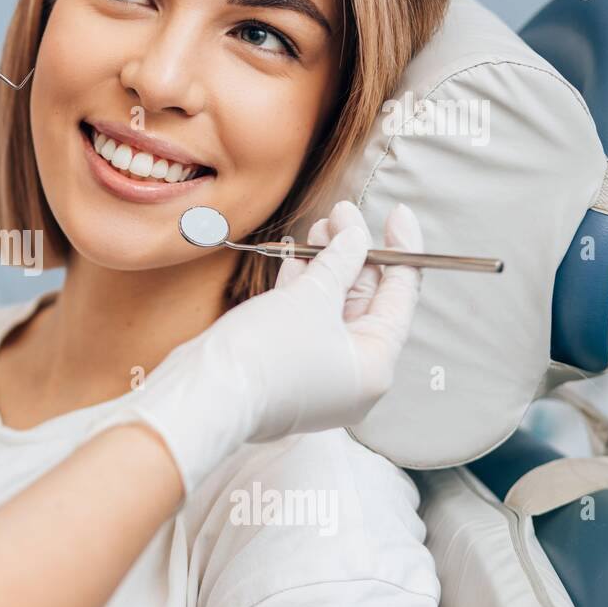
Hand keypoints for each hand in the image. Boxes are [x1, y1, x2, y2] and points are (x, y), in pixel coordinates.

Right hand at [99, 200, 423, 492]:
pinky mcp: (290, 373)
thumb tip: (355, 233)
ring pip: (332, 311)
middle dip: (353, 254)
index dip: (401, 248)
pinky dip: (303, 293)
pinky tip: (296, 260)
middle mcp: (354, 377)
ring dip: (326, 267)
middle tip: (340, 215)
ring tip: (318, 228)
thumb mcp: (312, 295)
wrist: (206, 394)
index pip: (400, 296)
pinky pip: (307, 325)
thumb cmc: (265, 353)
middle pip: (365, 302)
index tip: (397, 212)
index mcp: (375, 365)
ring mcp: (320, 377)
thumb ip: (341, 259)